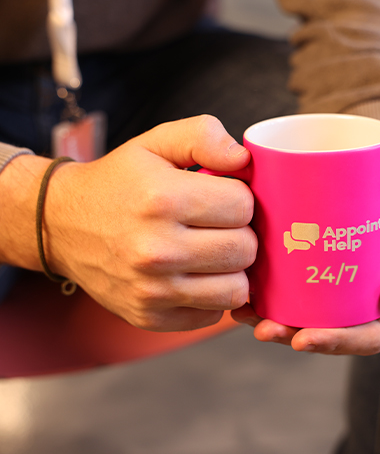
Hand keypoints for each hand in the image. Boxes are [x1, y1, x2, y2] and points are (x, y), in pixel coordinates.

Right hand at [43, 115, 256, 330]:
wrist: (61, 225)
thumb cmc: (118, 183)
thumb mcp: (155, 143)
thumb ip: (203, 136)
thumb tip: (243, 158)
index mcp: (163, 199)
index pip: (243, 206)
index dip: (240, 198)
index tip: (222, 197)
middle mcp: (157, 250)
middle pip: (244, 249)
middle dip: (241, 233)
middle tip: (219, 226)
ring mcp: (152, 290)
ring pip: (236, 290)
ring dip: (232, 270)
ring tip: (212, 251)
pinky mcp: (149, 317)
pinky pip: (212, 315)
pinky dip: (212, 296)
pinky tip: (195, 275)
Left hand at [232, 165, 379, 354]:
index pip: (370, 339)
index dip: (338, 343)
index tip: (304, 339)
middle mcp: (376, 320)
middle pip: (336, 340)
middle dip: (297, 338)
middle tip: (265, 330)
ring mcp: (352, 310)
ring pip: (315, 327)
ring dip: (281, 327)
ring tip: (249, 317)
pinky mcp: (332, 297)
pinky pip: (306, 309)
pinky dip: (277, 308)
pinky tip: (249, 304)